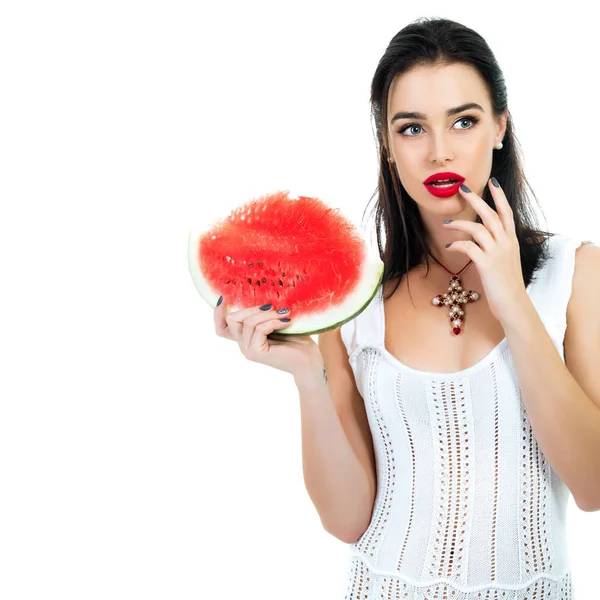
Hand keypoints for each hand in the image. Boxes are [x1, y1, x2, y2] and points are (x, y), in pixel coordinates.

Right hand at [214, 297, 322, 379]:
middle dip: (252, 308)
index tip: (223, 297)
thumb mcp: (276, 322)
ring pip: (248, 322)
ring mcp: (248, 350)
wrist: (309, 361)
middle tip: (273, 306)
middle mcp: (243, 345)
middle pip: (232, 319)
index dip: (217, 313)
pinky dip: (274, 322)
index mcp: (245, 337)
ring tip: (285, 314)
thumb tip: (258, 294)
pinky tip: (287, 322)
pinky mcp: (256, 353)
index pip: (221, 328)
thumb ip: (263, 314)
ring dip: (268, 314)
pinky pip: (260, 329)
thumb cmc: (296, 340)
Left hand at [442, 178, 527, 323]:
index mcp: (511, 241)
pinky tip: (449, 245)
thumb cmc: (507, 286)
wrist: (514, 305)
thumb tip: (483, 243)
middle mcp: (506, 243)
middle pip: (490, 215)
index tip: (492, 181)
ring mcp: (497, 253)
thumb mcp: (506, 262)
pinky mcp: (486, 264)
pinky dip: (457, 243)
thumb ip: (497, 249)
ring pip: (478, 228)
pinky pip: (469, 246)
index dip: (499, 196)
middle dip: (476, 200)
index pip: (506, 213)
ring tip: (446, 224)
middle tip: (462, 189)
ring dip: (459, 224)